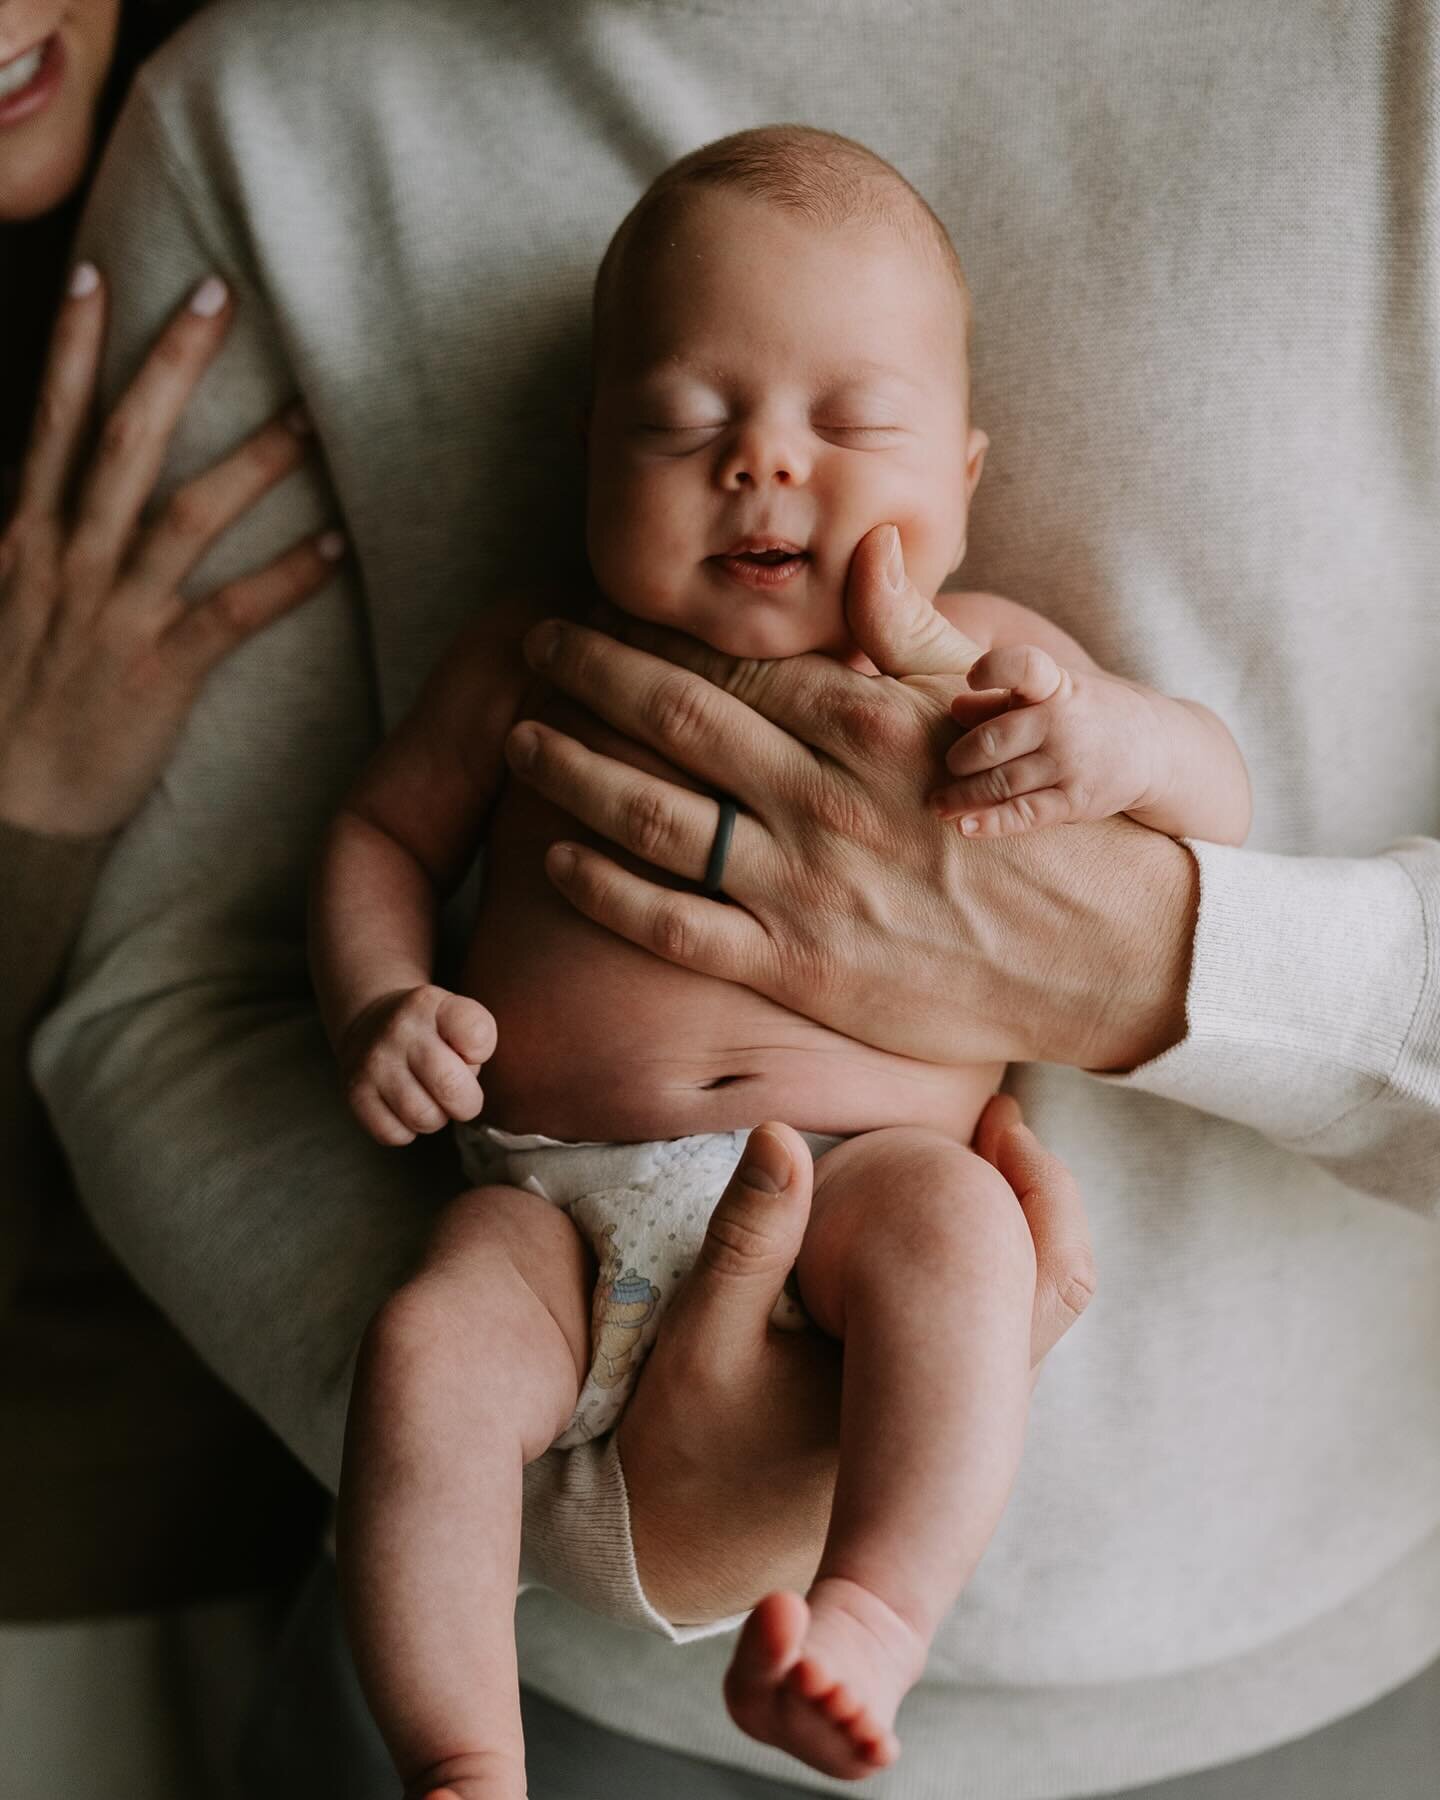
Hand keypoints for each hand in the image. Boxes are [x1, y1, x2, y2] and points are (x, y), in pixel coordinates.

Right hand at [0, 266, 343, 836]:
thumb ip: (29, 534)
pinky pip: (234, 611)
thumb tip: (42, 473)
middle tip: (222, 295)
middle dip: (171, 362)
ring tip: (313, 416)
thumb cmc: (10, 703)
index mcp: (26, 536)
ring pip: (189, 514)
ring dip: (255, 460)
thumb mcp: (2, 600)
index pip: (50, 421)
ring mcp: (116, 612)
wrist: (6, 805)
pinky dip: (289, 577)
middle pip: (125, 440)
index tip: (98, 274)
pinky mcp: (161, 669)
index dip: (73, 347)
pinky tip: (339, 546)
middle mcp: (69, 559)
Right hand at [340, 985, 495, 1145]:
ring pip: (424, 1118)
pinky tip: (404, 1107)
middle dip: (466, 1101)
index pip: (477, 1035)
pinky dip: (407, 1130)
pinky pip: (395, 1134)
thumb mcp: (457, 1015)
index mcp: (429, 1004)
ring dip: (436, 1117)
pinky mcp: (355, 1094)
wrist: (370, 1025)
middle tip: (458, 1092)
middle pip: (451, 1087)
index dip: (481, 1052)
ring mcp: (373, 1063)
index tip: (467, 1050)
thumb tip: (464, 1092)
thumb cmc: (430, 1030)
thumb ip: (476, 1043)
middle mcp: (398, 1030)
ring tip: (429, 1097)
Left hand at [505, 523, 1195, 1071]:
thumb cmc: (1045, 826)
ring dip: (573, 768)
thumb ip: (909, 629)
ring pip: (653, 812)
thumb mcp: (989, 714)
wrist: (1098, 952)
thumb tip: (864, 541)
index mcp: (860, 723)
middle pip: (672, 719)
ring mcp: (799, 883)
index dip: (650, 632)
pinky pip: (674, 924)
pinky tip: (556, 857)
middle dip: (589, 675)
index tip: (598, 607)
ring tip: (519, 737)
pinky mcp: (795, 964)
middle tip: (531, 646)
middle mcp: (816, 794)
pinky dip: (605, 888)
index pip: (729, 660)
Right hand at [618, 1101, 1094, 1622]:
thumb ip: (750, 1236)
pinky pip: (972, 1335)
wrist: (674, 1553)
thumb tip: (782, 1133)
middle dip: (1034, 1194)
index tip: (999, 1114)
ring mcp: (939, 1430)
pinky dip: (971, 1266)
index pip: (1040, 1275)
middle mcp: (957, 1418)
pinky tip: (927, 1223)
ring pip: (1015, 1315)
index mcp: (930, 1390)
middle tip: (1001, 1120)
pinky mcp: (909, 1431)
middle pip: (1048, 1290)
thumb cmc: (686, 1444)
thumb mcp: (705, 1334)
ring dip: (1006, 1229)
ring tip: (979, 1150)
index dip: (1034, 1183)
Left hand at [932, 643, 1168, 835]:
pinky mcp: (1076, 800)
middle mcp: (1063, 721)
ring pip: (1001, 782)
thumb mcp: (1049, 695)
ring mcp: (1070, 763)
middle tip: (948, 767)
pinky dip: (992, 823)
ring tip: (938, 804)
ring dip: (962, 796)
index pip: (1025, 666)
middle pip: (994, 740)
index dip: (995, 668)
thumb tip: (954, 709)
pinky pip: (1026, 814)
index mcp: (1054, 685)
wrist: (1154, 747)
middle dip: (960, 758)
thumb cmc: (1082, 714)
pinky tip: (966, 827)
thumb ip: (998, 701)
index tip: (972, 676)